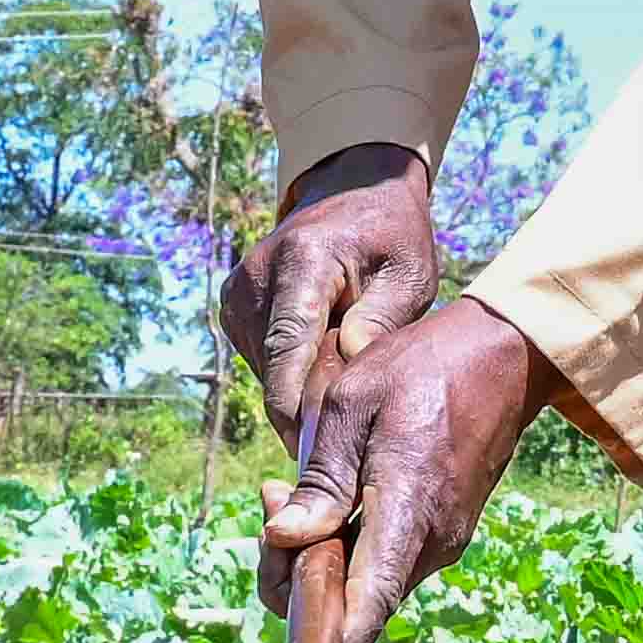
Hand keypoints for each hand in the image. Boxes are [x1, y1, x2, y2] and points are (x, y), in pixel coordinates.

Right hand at [224, 142, 441, 437]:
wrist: (353, 191)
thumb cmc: (391, 235)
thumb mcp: (408, 274)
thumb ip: (380, 321)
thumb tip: (347, 376)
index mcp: (301, 262)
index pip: (288, 347)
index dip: (296, 407)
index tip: (313, 451)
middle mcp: (255, 276)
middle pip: (274, 367)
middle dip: (305, 407)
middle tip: (346, 441)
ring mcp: (238, 291)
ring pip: (266, 370)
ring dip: (299, 389)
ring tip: (344, 397)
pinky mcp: (233, 305)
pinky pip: (263, 358)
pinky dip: (291, 372)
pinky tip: (325, 369)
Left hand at [259, 296, 541, 642]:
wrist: (505, 355)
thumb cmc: (425, 366)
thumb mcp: (354, 403)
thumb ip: (321, 480)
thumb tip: (284, 540)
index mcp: (407, 510)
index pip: (363, 609)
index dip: (322, 638)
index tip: (283, 614)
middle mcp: (431, 542)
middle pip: (352, 606)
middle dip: (297, 573)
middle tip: (271, 498)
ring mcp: (442, 541)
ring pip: (363, 584)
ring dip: (318, 553)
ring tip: (290, 485)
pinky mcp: (443, 533)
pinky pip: (383, 560)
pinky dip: (346, 541)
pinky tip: (329, 492)